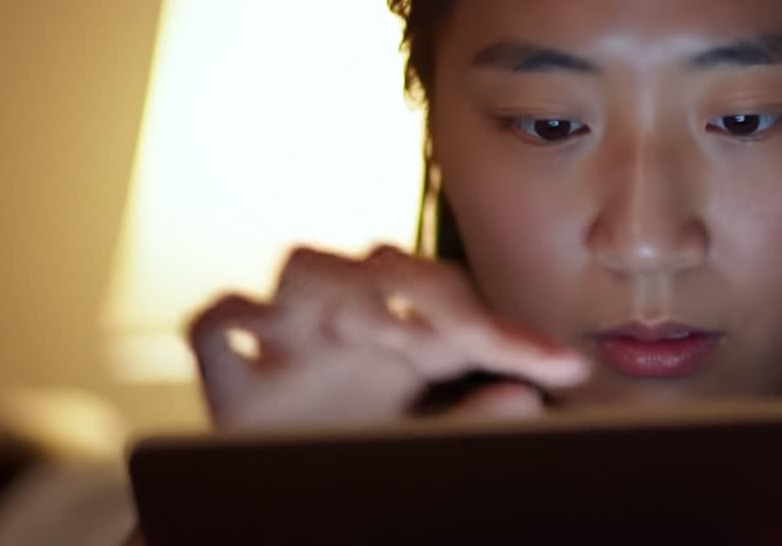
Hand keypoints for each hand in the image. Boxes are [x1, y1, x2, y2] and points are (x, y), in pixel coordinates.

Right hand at [187, 245, 589, 429]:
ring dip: (342, 282)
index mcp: (409, 344)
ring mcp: (293, 348)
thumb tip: (528, 399)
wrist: (289, 516)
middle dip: (428, 288)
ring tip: (373, 324)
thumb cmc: (362, 469)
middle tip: (472, 334)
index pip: (465, 315)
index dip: (514, 338)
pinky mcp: (235, 387)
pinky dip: (231, 320)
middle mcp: (353, 330)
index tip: (566, 370)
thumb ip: (472, 424)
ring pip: (306, 264)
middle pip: (385, 264)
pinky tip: (264, 342)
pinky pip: (215, 324)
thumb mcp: (426, 448)